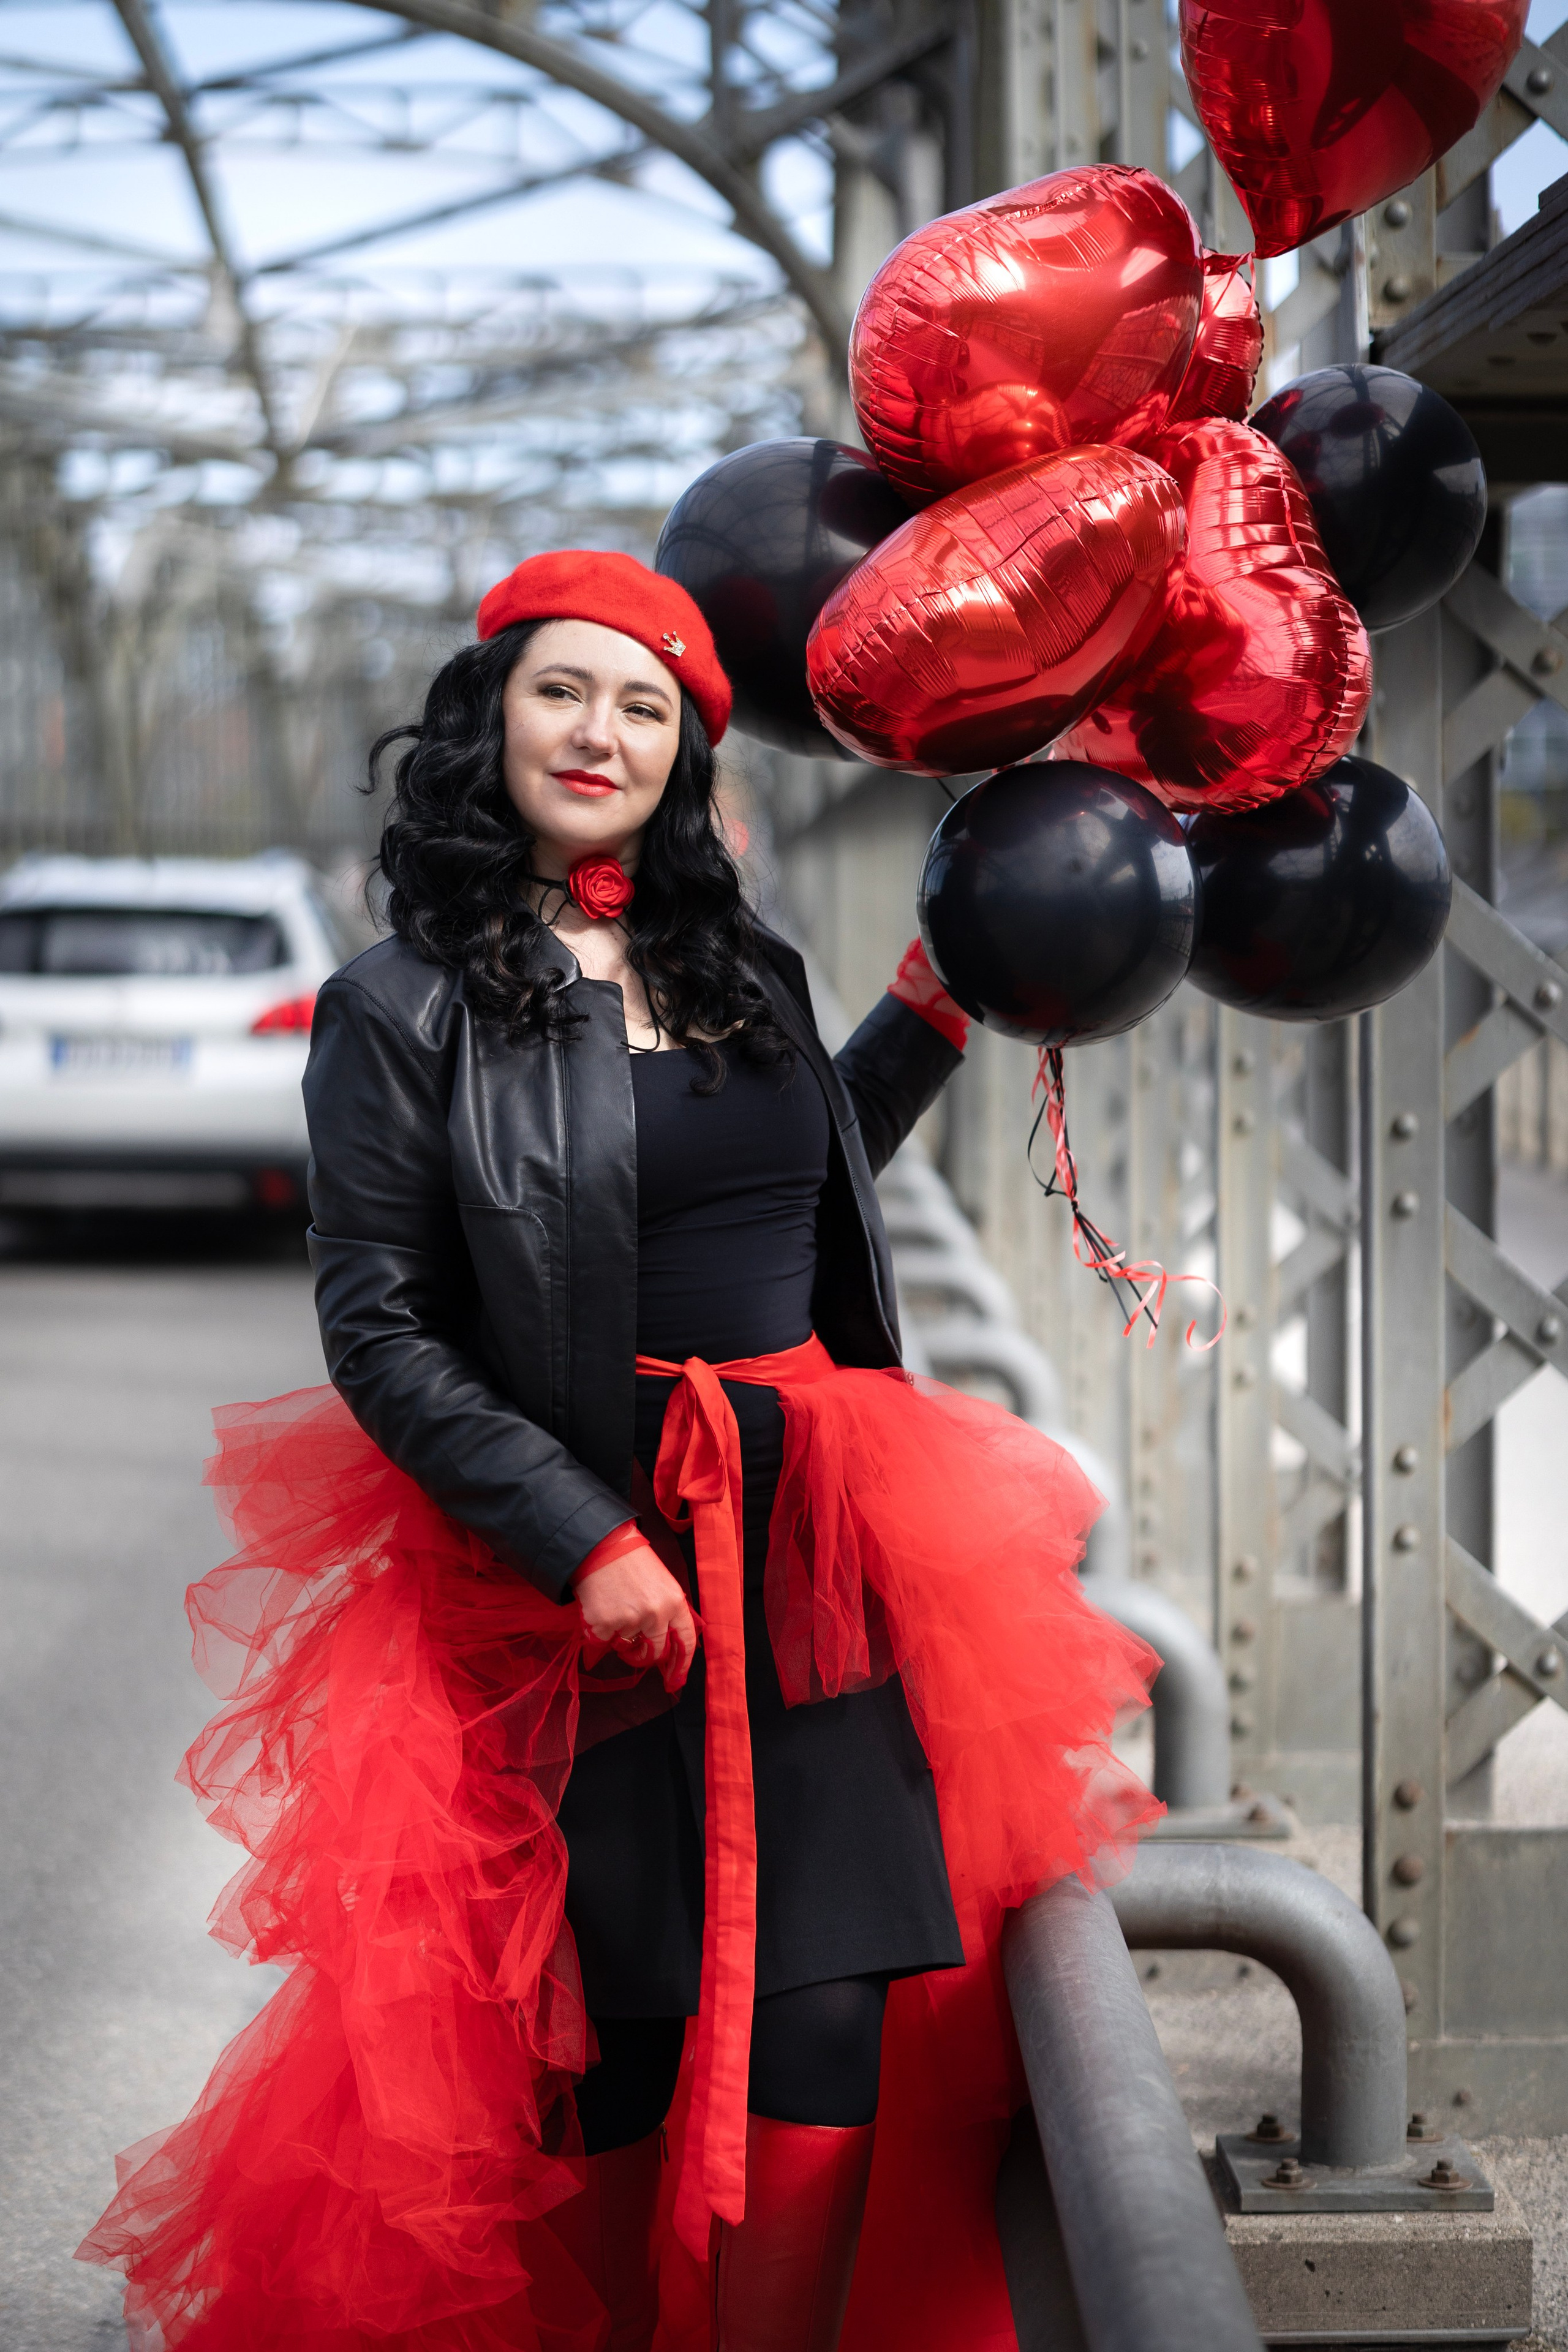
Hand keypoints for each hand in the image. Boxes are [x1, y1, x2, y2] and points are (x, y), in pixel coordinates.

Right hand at [574, 1539, 697, 1683]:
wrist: (599, 1545)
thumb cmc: (631, 1561)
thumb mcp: (661, 1582)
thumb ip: (667, 1611)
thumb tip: (666, 1643)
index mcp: (674, 1601)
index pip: (685, 1641)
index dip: (682, 1663)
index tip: (675, 1677)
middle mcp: (656, 1614)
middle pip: (654, 1653)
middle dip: (643, 1654)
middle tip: (633, 1645)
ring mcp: (630, 1621)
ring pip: (625, 1646)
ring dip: (619, 1637)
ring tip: (614, 1610)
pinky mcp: (604, 1625)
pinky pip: (602, 1642)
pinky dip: (599, 1632)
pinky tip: (599, 1610)